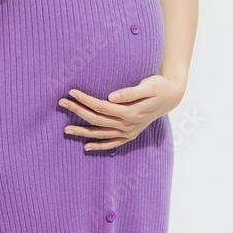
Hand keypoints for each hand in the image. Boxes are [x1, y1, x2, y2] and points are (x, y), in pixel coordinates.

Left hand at [58, 75, 185, 149]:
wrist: (172, 96)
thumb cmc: (159, 86)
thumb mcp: (148, 85)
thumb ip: (130, 92)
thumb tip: (112, 97)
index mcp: (131, 112)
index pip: (101, 106)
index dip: (85, 99)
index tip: (71, 92)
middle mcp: (128, 125)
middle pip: (97, 120)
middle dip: (78, 111)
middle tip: (61, 103)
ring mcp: (129, 132)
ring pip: (101, 134)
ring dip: (82, 132)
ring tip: (65, 129)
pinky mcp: (130, 135)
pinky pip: (112, 144)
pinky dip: (99, 146)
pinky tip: (86, 147)